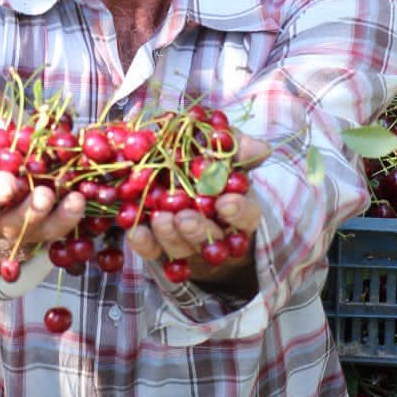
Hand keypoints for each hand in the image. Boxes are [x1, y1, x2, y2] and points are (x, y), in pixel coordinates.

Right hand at [0, 86, 86, 272]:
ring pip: (17, 223)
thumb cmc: (2, 156)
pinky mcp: (38, 234)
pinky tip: (78, 200)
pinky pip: (50, 231)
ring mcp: (9, 224)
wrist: (8, 201)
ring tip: (46, 195)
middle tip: (11, 183)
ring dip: (32, 211)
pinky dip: (65, 218)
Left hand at [126, 129, 268, 291]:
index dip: (239, 212)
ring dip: (170, 236)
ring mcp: (185, 241)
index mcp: (236, 206)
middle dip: (199, 230)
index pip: (247, 216)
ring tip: (161, 219)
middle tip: (185, 218)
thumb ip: (237, 146)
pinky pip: (151, 250)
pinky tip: (136, 232)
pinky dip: (144, 243)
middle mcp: (213, 229)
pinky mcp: (157, 245)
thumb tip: (259, 148)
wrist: (171, 168)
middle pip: (211, 239)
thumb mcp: (221, 147)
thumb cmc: (205, 158)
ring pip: (181, 248)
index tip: (226, 203)